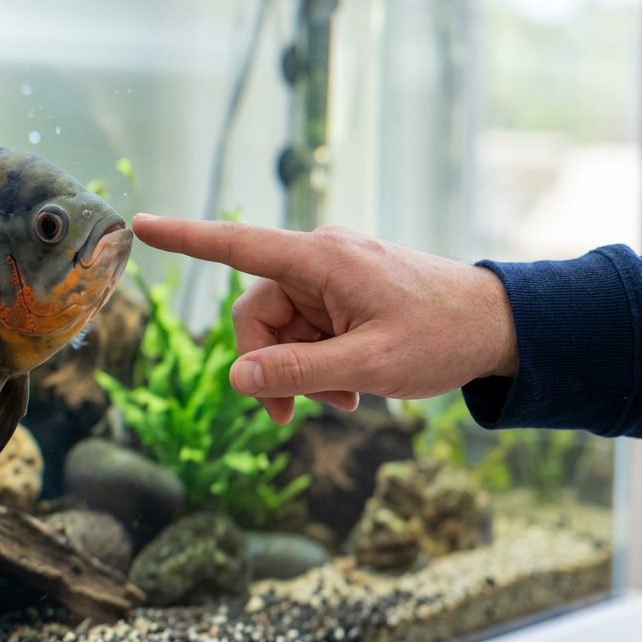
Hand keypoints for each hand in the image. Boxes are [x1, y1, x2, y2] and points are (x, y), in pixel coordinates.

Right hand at [130, 215, 518, 423]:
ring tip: (341, 404)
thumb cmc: (442, 336)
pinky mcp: (342, 295)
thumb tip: (235, 379)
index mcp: (322, 259)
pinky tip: (348, 393)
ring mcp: (331, 278)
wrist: (501, 328)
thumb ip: (299, 372)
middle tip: (290, 415)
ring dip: (299, 372)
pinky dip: (318, 365)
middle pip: (257, 313)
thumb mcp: (369, 366)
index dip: (186, 238)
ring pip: (281, 330)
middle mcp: (319, 260)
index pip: (238, 245)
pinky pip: (306, 332)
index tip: (141, 225)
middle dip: (268, 366)